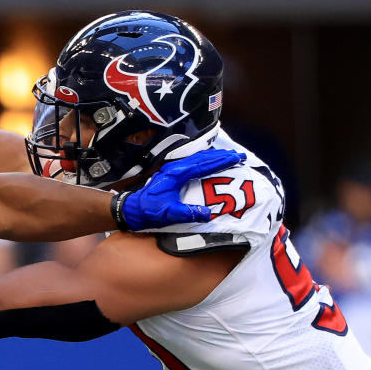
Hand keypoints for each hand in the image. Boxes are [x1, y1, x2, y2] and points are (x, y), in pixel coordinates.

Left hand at [120, 148, 245, 229]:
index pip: (203, 165)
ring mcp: (172, 171)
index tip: (236, 157)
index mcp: (176, 174)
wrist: (132, 209)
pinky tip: (209, 163)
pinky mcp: (171, 175)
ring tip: (228, 156)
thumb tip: (208, 214)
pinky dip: (204, 162)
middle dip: (221, 156)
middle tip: (239, 155)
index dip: (221, 161)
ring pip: (197, 159)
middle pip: (202, 158)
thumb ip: (188, 213)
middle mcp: (174, 169)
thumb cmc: (148, 210)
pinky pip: (192, 164)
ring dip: (213, 157)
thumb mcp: (169, 214)